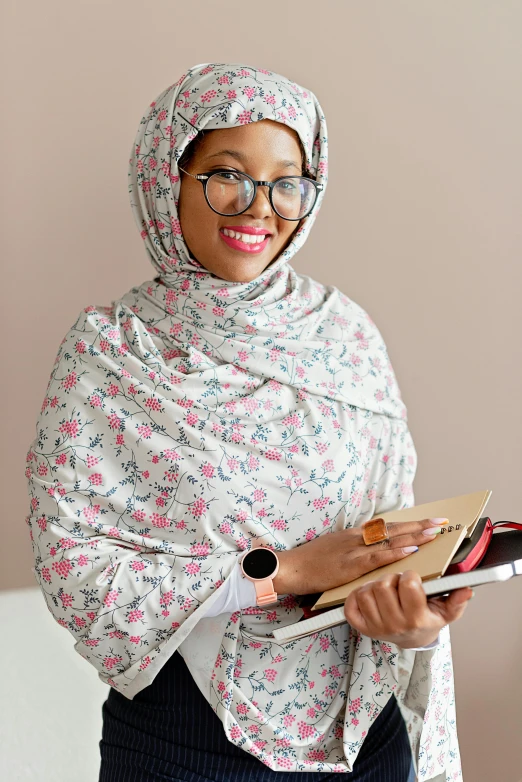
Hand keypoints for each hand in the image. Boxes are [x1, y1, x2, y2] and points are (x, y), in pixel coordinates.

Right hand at [273, 518, 447, 595]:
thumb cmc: (311, 562)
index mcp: (354, 535)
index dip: (409, 523)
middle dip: (419, 525)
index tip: (427, 521)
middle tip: (441, 522)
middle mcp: (357, 537)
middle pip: (393, 528)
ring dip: (414, 536)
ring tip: (434, 533)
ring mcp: (354, 549)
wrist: (292, 568)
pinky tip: (411, 550)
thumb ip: (354, 549)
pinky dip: (395, 552)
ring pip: (390, 539)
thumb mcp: (335, 550)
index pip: (387, 526)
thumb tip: (373, 551)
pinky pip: (377, 557)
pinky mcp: (350, 564)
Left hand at [344, 570, 472, 647]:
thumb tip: (467, 590)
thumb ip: (457, 601)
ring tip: (385, 589)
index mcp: (416, 618)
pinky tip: (369, 596)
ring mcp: (375, 627)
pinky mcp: (361, 627)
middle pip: (383, 585)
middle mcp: (395, 624)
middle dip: (391, 578)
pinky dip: (356, 596)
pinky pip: (350, 604)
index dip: (409, 576)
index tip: (412, 578)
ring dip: (373, 585)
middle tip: (397, 583)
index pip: (408, 584)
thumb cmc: (428, 619)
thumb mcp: (446, 612)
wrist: (412, 640)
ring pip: (365, 592)